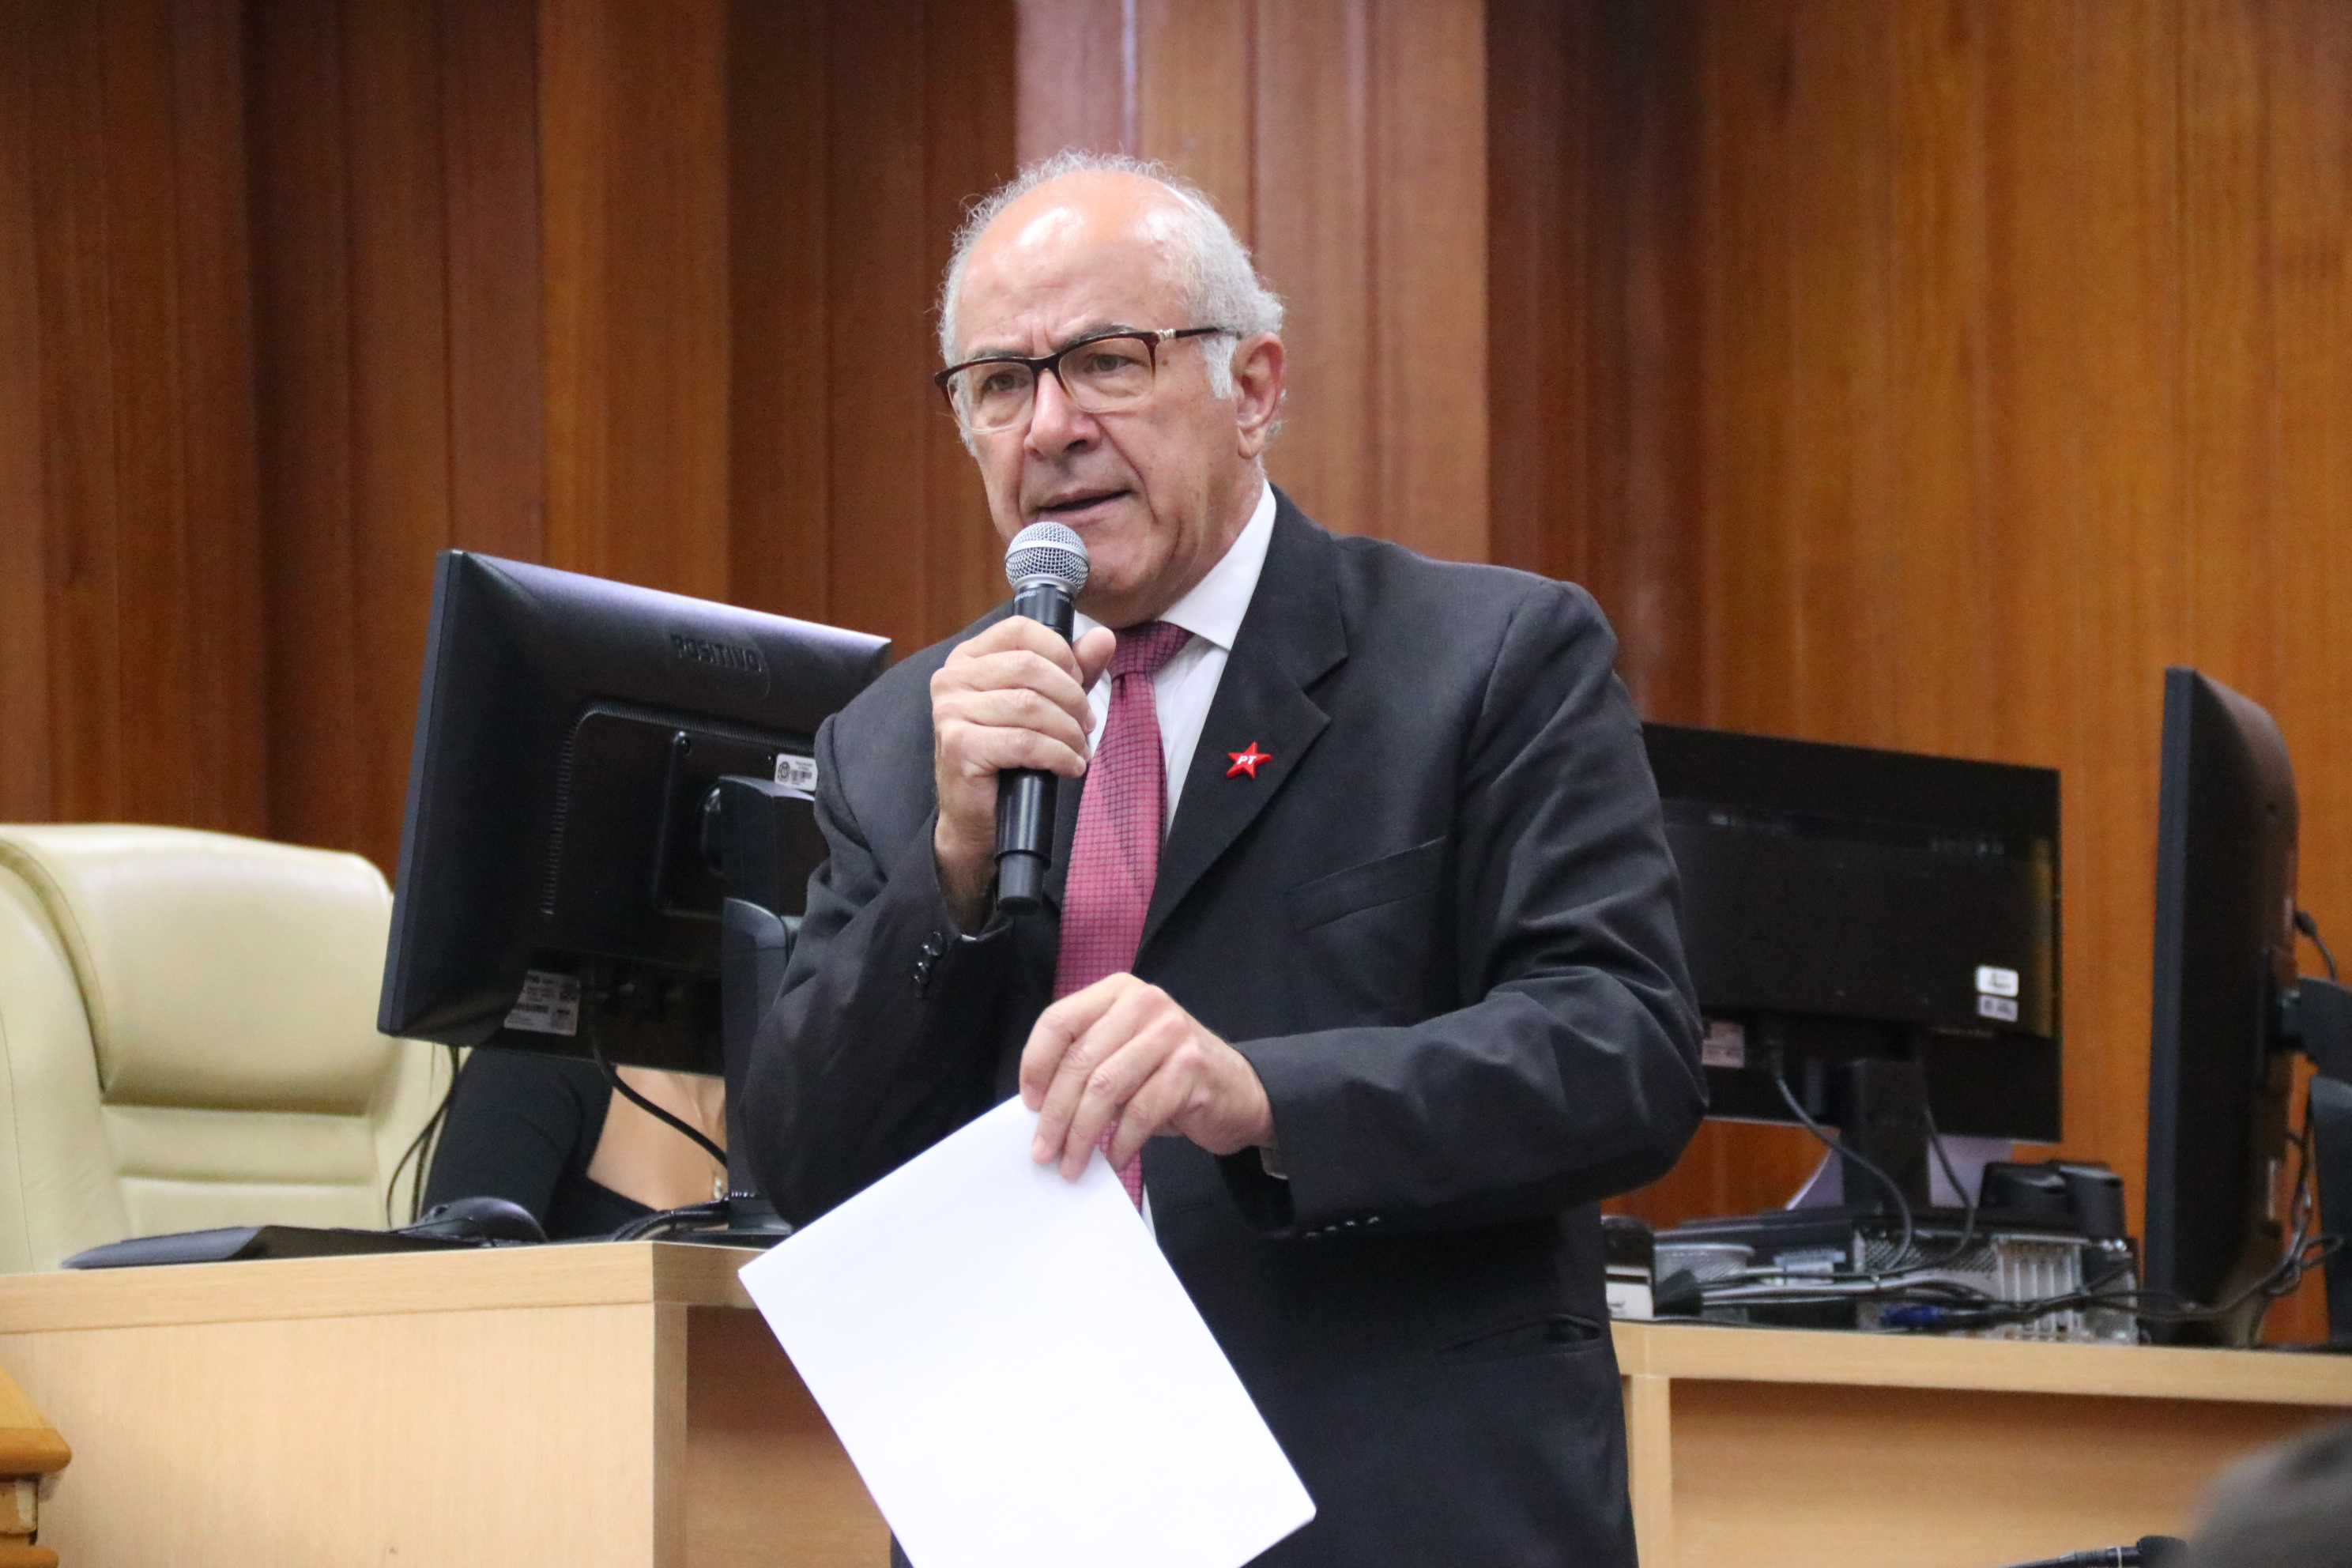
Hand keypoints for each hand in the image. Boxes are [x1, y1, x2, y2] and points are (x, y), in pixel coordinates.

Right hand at [930, 617, 1116, 926]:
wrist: (977, 816)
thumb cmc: (1009, 757)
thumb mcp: (1046, 704)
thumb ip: (1073, 669)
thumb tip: (1104, 637)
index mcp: (969, 657)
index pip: (1021, 630)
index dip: (1061, 653)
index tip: (1079, 683)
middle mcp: (951, 678)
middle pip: (1029, 667)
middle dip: (1071, 697)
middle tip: (1086, 724)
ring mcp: (950, 711)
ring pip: (1030, 705)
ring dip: (1068, 730)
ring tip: (1078, 749)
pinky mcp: (959, 745)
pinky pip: (1025, 742)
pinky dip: (1058, 755)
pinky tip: (1070, 766)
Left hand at [1020, 973, 1275, 1177]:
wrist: (1241, 1091)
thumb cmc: (1170, 1075)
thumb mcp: (1124, 1054)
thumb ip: (1087, 1062)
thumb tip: (1038, 1106)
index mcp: (1118, 992)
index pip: (1059, 1020)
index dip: (1035, 1064)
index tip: (1028, 1104)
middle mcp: (1145, 1003)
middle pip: (1080, 1061)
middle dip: (1055, 1113)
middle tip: (1043, 1150)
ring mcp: (1172, 1034)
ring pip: (1106, 1088)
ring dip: (1081, 1135)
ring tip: (1072, 1164)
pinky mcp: (1191, 1069)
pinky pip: (1140, 1112)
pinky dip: (1120, 1143)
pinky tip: (1114, 1160)